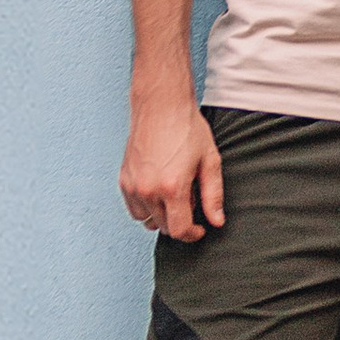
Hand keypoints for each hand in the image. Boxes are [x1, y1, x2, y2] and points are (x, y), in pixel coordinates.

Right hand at [121, 97, 222, 242]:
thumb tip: (217, 221)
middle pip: (163, 226)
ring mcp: (132, 186)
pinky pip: (134, 208)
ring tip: (175, 192)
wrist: (161, 105)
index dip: (192, 234)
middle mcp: (148, 190)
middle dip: (180, 221)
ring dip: (162, 215)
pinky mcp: (123, 180)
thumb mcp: (210, 161)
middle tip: (191, 199)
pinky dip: (146, 206)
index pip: (179, 230)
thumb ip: (213, 195)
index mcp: (171, 187)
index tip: (200, 229)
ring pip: (147, 220)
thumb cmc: (187, 129)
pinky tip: (159, 188)